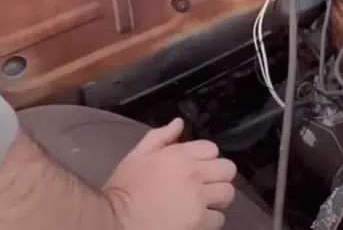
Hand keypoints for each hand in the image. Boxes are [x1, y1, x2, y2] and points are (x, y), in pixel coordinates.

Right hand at [103, 119, 237, 229]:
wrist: (114, 222)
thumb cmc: (123, 189)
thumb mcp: (137, 156)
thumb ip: (160, 137)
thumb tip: (179, 123)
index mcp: (180, 156)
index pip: (212, 149)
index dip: (205, 157)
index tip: (195, 167)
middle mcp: (194, 175)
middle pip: (228, 170)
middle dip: (219, 176)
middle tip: (206, 185)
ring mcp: (198, 200)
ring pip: (227, 194)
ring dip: (218, 198)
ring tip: (204, 203)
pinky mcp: (199, 222)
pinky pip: (219, 218)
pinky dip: (210, 219)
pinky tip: (197, 219)